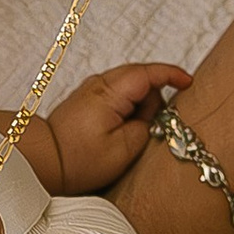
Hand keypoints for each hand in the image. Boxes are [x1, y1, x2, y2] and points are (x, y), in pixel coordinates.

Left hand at [35, 61, 190, 195]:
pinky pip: (117, 94)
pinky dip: (127, 106)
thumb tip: (155, 114)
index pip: (148, 73)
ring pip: (129, 86)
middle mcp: (99, 84)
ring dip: (139, 104)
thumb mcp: (123, 150)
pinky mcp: (87, 99)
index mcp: (110, 93)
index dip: (172, 75)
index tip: (189, 82)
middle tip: (156, 125)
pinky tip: (123, 128)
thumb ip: (147, 126)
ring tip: (133, 133)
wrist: (44, 161)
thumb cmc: (78, 160)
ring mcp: (91, 89)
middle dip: (155, 96)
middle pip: (141, 76)